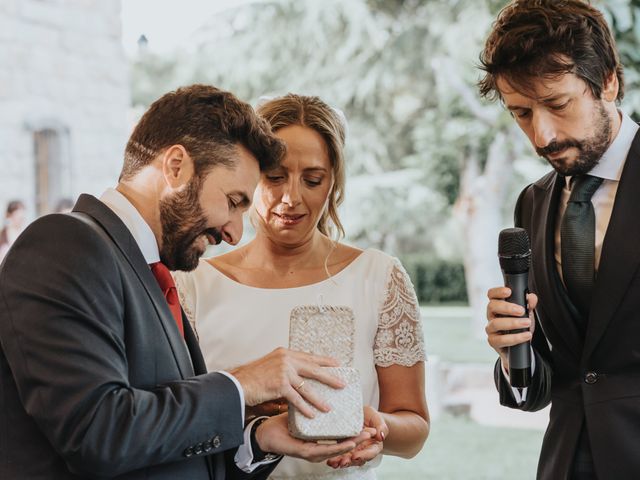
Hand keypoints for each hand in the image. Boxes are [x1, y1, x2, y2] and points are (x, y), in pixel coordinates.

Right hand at [230, 347, 344, 417]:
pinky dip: (305, 407)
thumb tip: (300, 374)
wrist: (238, 384)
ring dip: (319, 398)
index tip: (336, 364)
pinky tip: (312, 414)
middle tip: (341, 383)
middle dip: (329, 377)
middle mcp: (286, 359)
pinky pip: (296, 398)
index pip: (309, 357)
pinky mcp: (280, 384)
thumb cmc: (252, 377)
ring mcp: (284, 371)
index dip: (323, 361)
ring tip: (328, 406)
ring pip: (307, 387)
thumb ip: (286, 367)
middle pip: (313, 368)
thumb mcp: (271, 365)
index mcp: (285, 353)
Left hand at [255, 413, 372, 462]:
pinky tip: (349, 443)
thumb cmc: (282, 423)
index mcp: (320, 436)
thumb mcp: (303, 411)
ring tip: (366, 436)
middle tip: (374, 430)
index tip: (369, 423)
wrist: (264, 432)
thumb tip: (323, 385)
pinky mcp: (306, 451)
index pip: (342, 434)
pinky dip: (338, 446)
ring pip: (337, 447)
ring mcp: (313, 450)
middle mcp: (319, 445)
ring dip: (353, 443)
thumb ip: (314, 402)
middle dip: (360, 437)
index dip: (356, 430)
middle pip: (343, 442)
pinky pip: (325, 449)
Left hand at [326, 406, 387, 468]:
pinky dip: (334, 459)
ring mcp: (353, 450)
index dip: (363, 455)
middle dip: (350, 461)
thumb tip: (380, 436)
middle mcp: (363, 450)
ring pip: (348, 459)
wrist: (360, 414)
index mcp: (373, 444)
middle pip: (358, 459)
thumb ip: (381, 426)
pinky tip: (329, 460)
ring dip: (340, 462)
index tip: (355, 456)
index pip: (370, 452)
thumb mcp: (376, 417)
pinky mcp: (343, 448)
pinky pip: (339, 455)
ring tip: (333, 462)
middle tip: (342, 462)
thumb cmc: (369, 416)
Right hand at [485, 287, 536, 369]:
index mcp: (497, 306)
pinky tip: (526, 335)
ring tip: (527, 323)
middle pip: (492, 306)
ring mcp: (490, 329)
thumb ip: (529, 305)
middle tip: (522, 311)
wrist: (519, 347)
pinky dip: (515, 337)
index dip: (498, 291)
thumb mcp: (526, 314)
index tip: (509, 292)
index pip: (492, 295)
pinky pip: (501, 339)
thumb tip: (531, 298)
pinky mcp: (493, 341)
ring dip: (513, 323)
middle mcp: (491, 316)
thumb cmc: (519, 327)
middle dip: (507, 307)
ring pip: (495, 323)